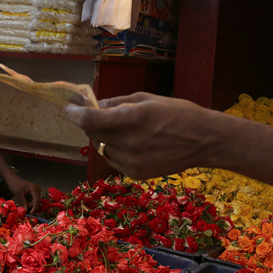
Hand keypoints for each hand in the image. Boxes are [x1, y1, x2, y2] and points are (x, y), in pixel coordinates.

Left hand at [6, 175, 41, 213]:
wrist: (12, 180)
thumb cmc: (14, 185)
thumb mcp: (18, 194)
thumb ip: (23, 202)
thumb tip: (26, 211)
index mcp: (34, 188)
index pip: (37, 200)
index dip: (35, 207)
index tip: (31, 213)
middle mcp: (37, 189)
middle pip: (37, 201)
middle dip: (31, 206)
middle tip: (23, 207)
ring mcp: (36, 191)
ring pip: (35, 202)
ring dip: (29, 204)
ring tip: (22, 203)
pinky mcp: (34, 193)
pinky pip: (33, 200)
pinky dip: (29, 203)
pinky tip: (24, 201)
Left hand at [64, 92, 211, 180]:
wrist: (204, 141)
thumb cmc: (178, 113)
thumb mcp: (147, 99)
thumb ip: (117, 103)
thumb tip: (95, 105)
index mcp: (131, 119)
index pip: (89, 119)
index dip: (74, 113)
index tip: (69, 107)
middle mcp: (128, 142)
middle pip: (93, 133)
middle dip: (91, 122)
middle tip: (100, 114)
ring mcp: (131, 161)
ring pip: (102, 148)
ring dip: (106, 138)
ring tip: (129, 130)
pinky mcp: (136, 173)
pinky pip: (114, 160)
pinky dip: (116, 150)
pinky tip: (135, 144)